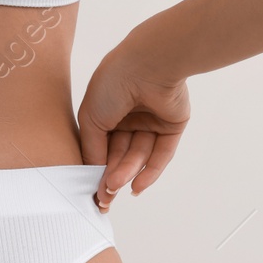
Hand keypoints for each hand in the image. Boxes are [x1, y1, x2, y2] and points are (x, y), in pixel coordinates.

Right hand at [76, 41, 189, 212]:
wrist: (148, 66)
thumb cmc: (113, 83)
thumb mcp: (90, 118)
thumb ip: (91, 147)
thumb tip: (94, 173)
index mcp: (106, 110)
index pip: (100, 145)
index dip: (96, 169)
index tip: (92, 192)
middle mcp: (128, 116)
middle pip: (120, 154)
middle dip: (111, 175)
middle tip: (104, 197)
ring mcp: (151, 121)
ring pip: (139, 155)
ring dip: (127, 172)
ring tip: (117, 186)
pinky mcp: (172, 126)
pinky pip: (161, 154)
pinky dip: (150, 172)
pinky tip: (137, 188)